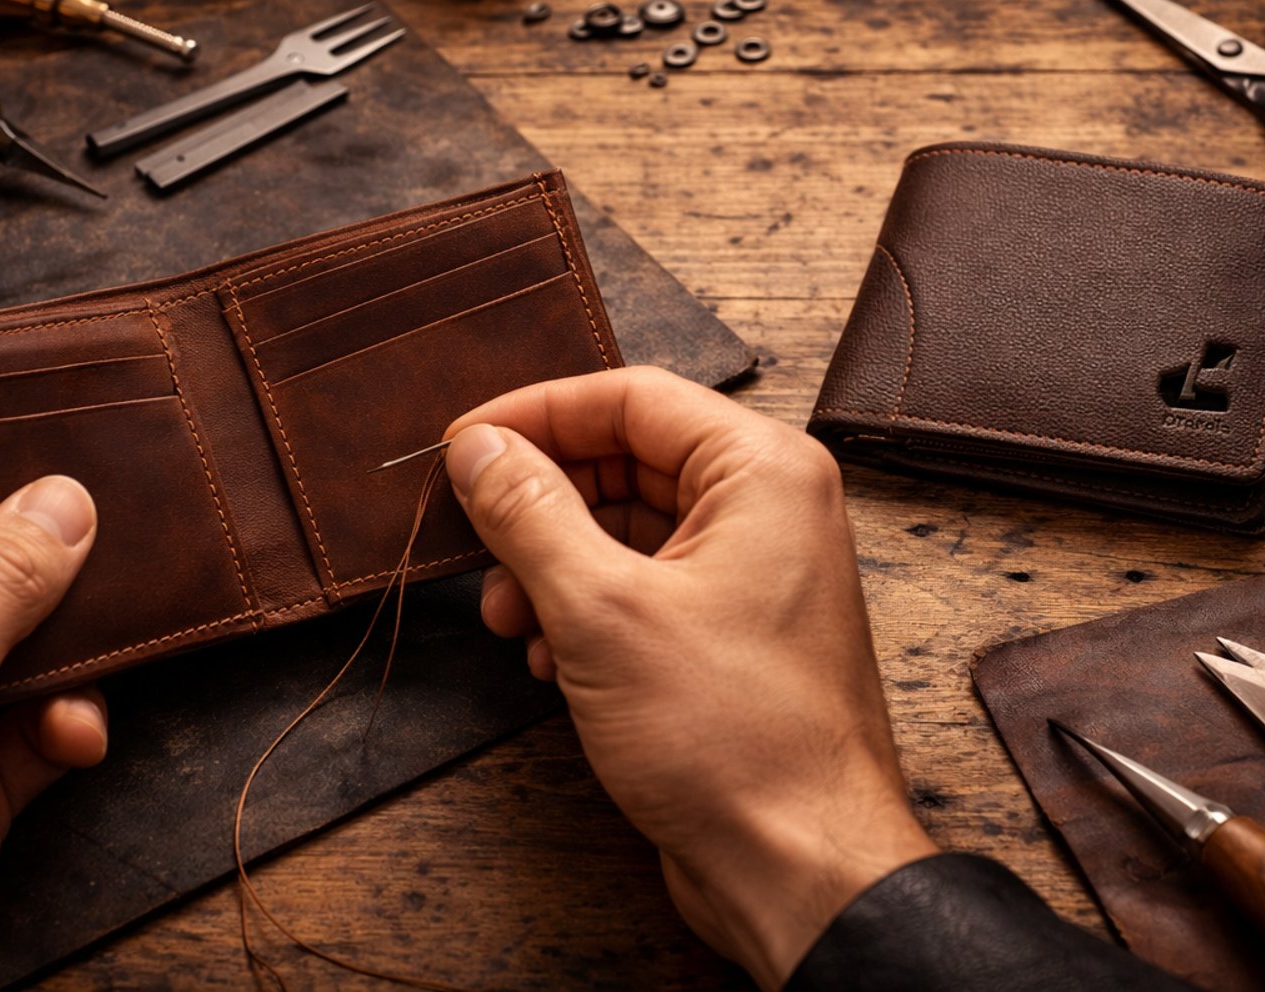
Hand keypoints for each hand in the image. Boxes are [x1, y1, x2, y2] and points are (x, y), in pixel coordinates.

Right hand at [441, 367, 936, 987]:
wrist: (800, 866)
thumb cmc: (734, 739)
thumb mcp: (601, 610)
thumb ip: (531, 514)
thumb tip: (481, 450)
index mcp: (763, 471)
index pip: (631, 397)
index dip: (537, 413)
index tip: (464, 444)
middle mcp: (770, 509)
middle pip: (626, 460)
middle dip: (542, 505)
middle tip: (476, 541)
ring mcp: (756, 574)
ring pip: (627, 528)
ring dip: (554, 566)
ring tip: (510, 618)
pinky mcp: (734, 633)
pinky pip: (645, 587)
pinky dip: (587, 611)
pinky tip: (551, 660)